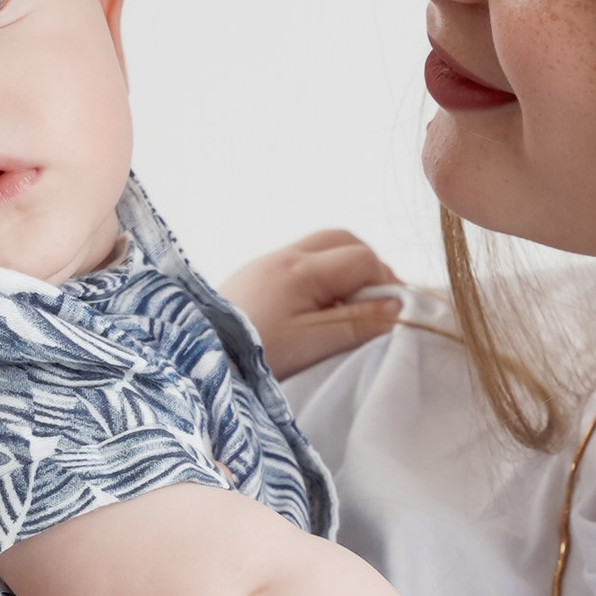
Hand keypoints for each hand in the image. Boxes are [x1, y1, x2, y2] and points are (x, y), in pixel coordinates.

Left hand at [219, 229, 404, 378]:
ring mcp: (266, 262)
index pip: (363, 258)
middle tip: (373, 304)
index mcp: (303, 269)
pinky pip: (298, 262)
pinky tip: (314, 309)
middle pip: (342, 241)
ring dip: (342, 269)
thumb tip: (398, 307)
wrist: (196, 354)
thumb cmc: (255, 352)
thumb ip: (358, 322)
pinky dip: (318, 276)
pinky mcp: (253, 275)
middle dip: (367, 266)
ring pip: (320, 248)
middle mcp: (285, 256)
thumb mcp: (313, 343)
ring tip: (345, 308)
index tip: (391, 313)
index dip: (386, 282)